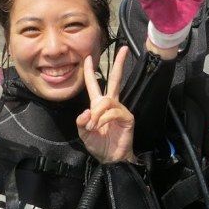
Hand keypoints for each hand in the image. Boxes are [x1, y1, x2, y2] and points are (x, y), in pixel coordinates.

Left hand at [77, 48, 134, 162]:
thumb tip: (87, 111)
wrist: (110, 159)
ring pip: (107, 100)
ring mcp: (120, 110)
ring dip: (96, 114)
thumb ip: (81, 121)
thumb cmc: (99, 145)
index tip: (88, 58)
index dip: (91, 71)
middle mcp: (111, 104)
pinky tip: (100, 128)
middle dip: (119, 63)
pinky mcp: (127, 117)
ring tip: (92, 126)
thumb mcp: (83, 133)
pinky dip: (103, 119)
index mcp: (99, 105)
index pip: (94, 84)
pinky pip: (113, 112)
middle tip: (124, 49)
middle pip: (115, 79)